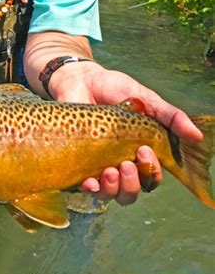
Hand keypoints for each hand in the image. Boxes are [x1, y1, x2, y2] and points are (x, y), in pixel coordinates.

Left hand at [50, 62, 202, 204]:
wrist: (80, 79)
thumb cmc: (114, 88)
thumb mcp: (146, 99)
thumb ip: (170, 117)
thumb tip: (197, 137)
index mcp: (138, 152)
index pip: (151, 177)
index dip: (152, 173)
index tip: (145, 151)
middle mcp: (120, 163)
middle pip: (132, 192)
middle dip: (133, 183)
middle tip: (128, 163)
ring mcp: (97, 164)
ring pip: (110, 194)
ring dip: (113, 188)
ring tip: (110, 171)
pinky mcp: (77, 162)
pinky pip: (85, 186)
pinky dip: (90, 188)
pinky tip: (89, 181)